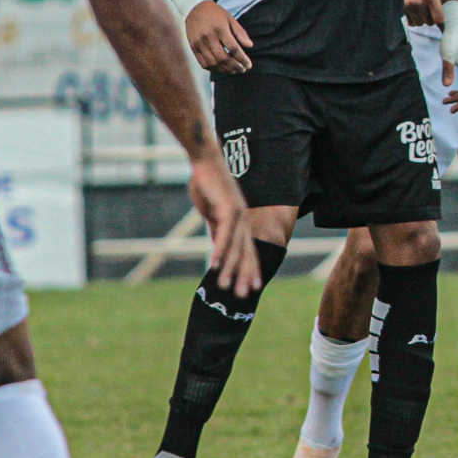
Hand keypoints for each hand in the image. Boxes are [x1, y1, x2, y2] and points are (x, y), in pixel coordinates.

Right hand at [185, 0, 252, 73]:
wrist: (194, 8)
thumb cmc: (216, 14)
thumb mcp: (230, 19)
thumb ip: (240, 33)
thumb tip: (250, 46)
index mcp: (220, 29)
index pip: (233, 48)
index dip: (242, 59)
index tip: (249, 65)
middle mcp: (208, 37)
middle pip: (223, 58)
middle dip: (235, 67)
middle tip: (242, 70)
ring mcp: (199, 43)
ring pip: (213, 63)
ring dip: (225, 70)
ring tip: (234, 70)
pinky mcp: (193, 47)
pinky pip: (203, 63)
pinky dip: (214, 69)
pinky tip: (222, 68)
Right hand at [188, 155, 260, 297]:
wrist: (206, 161)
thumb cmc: (207, 184)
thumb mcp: (211, 212)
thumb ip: (217, 229)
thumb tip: (217, 247)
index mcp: (240, 222)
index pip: (248, 250)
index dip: (250, 269)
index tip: (251, 287)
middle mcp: (243, 220)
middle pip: (246, 253)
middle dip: (244, 276)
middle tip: (244, 296)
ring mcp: (238, 215)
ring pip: (235, 248)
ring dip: (229, 269)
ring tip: (225, 287)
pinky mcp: (228, 209)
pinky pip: (223, 236)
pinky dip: (219, 251)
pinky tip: (213, 266)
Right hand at [399, 0, 441, 28]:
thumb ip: (436, 3)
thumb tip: (442, 22)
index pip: (439, 20)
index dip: (442, 23)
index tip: (445, 26)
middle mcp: (419, 2)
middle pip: (429, 22)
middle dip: (430, 18)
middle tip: (429, 8)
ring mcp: (407, 5)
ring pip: (418, 23)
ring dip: (421, 18)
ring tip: (420, 5)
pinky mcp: (399, 6)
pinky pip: (409, 21)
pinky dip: (412, 18)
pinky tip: (412, 7)